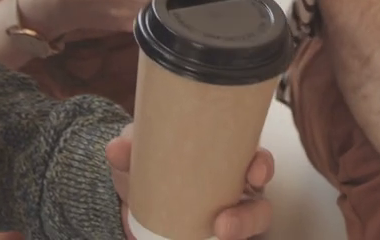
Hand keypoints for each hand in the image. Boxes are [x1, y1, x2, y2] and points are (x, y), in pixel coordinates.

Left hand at [106, 125, 273, 238]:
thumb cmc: (148, 162)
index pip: (257, 160)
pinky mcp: (211, 237)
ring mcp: (225, 215)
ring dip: (238, 233)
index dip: (263, 166)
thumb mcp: (139, 150)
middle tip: (225, 225)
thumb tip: (117, 149)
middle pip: (259, 204)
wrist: (132, 196)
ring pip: (247, 228)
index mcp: (227, 157)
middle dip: (249, 217)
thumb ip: (129, 149)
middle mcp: (234, 188)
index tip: (255, 173)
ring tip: (220, 236)